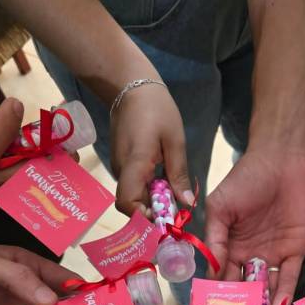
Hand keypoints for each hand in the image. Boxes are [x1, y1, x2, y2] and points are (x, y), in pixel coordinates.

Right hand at [110, 85, 193, 215]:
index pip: (128, 203)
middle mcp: (121, 169)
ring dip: (151, 203)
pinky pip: (133, 186)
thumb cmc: (156, 109)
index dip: (143, 217)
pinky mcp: (121, 164)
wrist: (130, 85)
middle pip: (131, 205)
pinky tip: (163, 184)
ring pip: (133, 197)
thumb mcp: (175, 141)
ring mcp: (119, 167)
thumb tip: (185, 204)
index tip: (164, 218)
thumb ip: (178, 174)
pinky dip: (147, 191)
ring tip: (172, 197)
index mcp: (134, 163)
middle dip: (152, 214)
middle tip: (175, 212)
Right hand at [205, 148, 304, 304]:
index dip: (221, 298)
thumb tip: (211, 270)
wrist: (280, 159)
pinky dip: (284, 294)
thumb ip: (215, 238)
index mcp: (229, 248)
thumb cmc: (245, 179)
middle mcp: (250, 257)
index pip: (223, 279)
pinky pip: (289, 277)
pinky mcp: (294, 251)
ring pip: (268, 288)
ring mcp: (272, 256)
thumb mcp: (221, 207)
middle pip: (246, 290)